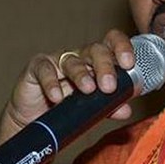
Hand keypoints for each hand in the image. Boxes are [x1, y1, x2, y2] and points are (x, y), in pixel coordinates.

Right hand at [0, 29, 135, 145]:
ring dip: (81, 75)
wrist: (36, 119)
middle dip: (105, 67)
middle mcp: (81, 57)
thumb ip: (111, 107)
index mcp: (99, 62)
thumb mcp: (93, 109)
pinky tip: (57, 96)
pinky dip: (51, 83)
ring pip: (72, 61)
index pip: (113, 43)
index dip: (122, 47)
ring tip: (88, 90)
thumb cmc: (69, 108)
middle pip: (96, 50)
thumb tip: (126, 110)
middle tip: (109, 86)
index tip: (129, 63)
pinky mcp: (37, 68)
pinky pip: (45, 69)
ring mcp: (58, 60)